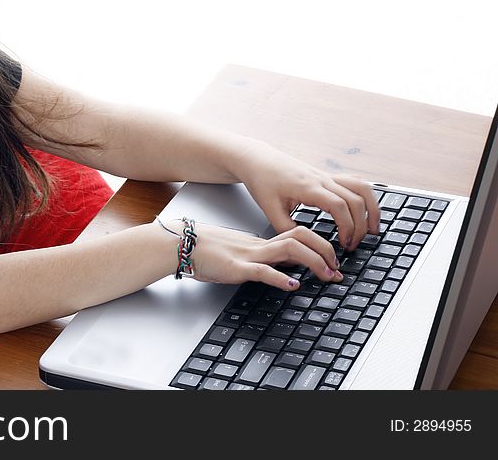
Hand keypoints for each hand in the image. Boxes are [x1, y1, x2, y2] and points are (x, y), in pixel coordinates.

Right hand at [180, 221, 342, 290]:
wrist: (182, 245)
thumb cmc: (207, 251)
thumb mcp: (241, 254)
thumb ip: (263, 259)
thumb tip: (285, 269)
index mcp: (262, 242)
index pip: (299, 236)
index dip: (322, 246)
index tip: (335, 262)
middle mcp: (260, 245)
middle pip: (301, 236)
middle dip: (325, 251)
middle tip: (338, 270)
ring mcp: (249, 255)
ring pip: (289, 250)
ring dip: (313, 262)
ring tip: (327, 276)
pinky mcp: (236, 267)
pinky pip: (262, 270)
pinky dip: (280, 278)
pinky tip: (293, 286)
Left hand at [232, 140, 380, 251]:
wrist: (258, 160)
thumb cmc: (262, 181)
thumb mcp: (269, 210)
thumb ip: (287, 229)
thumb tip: (304, 247)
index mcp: (308, 187)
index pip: (339, 206)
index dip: (347, 227)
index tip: (344, 245)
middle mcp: (322, 179)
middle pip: (355, 200)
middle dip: (360, 226)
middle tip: (352, 245)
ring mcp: (326, 176)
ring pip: (361, 188)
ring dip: (372, 209)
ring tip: (374, 230)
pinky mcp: (327, 176)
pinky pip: (355, 183)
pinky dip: (366, 197)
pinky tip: (366, 211)